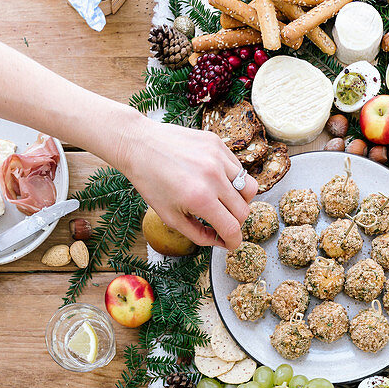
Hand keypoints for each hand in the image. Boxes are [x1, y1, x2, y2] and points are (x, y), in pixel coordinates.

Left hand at [117, 115, 258, 249]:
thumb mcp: (170, 217)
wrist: (139, 145)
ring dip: (241, 201)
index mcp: (200, 198)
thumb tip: (220, 242)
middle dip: (236, 223)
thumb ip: (198, 235)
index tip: (230, 243)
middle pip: (244, 210)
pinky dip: (233, 180)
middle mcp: (213, 177)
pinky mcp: (217, 143)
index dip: (233, 242)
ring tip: (225, 202)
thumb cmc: (151, 182)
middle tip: (223, 223)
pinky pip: (238, 168)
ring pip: (250, 188)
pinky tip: (216, 181)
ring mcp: (218, 157)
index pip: (232, 228)